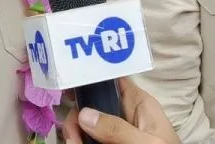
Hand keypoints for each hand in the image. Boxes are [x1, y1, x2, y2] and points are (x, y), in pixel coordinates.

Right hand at [62, 78, 179, 143]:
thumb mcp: (145, 142)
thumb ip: (118, 128)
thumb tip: (84, 114)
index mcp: (139, 104)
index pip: (113, 79)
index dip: (90, 78)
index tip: (68, 88)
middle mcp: (125, 114)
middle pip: (92, 104)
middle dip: (77, 117)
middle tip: (72, 137)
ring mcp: (117, 132)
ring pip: (86, 124)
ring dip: (75, 134)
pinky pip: (89, 139)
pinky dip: (79, 142)